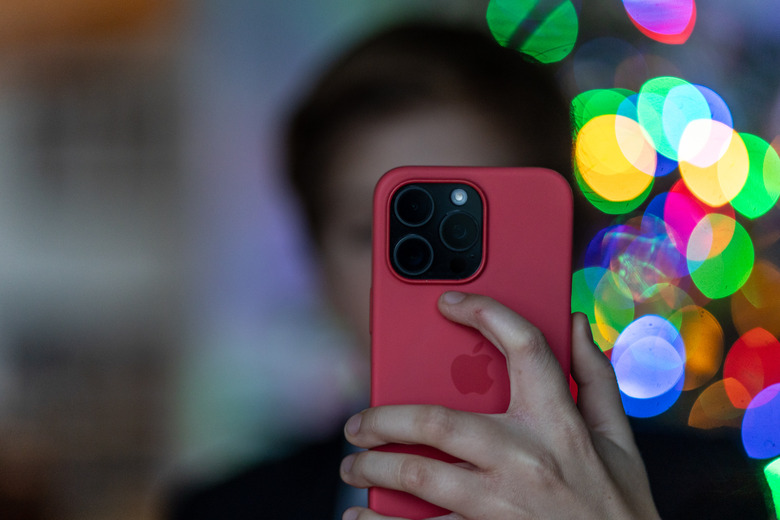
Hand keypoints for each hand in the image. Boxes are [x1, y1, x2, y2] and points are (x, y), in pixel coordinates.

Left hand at [340, 292, 659, 519]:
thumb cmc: (619, 507)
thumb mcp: (619, 441)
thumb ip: (596, 379)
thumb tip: (573, 323)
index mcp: (560, 425)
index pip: (524, 348)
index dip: (485, 313)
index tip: (448, 303)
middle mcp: (526, 460)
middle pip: (437, 421)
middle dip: (385, 418)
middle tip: (358, 424)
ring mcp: (503, 505)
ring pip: (419, 476)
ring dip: (374, 468)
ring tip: (353, 467)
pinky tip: (359, 517)